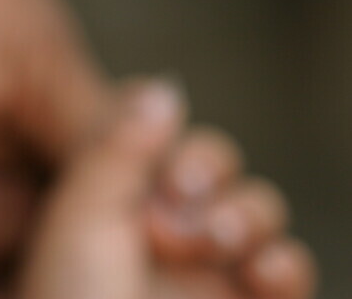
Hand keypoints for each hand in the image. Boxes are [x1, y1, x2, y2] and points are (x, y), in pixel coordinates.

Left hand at [18, 80, 315, 298]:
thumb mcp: (79, 219)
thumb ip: (117, 148)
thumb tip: (164, 86)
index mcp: (109, 204)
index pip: (168, 148)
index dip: (183, 151)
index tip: (169, 178)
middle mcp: (157, 239)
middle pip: (222, 179)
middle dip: (220, 184)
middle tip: (176, 224)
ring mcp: (200, 284)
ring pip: (258, 225)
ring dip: (255, 218)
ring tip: (226, 244)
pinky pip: (285, 278)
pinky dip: (287, 265)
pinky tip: (263, 270)